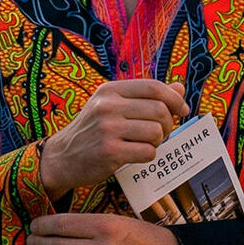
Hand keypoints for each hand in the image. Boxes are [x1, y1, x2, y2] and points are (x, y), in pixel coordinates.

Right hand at [38, 81, 188, 198]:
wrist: (62, 157)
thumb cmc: (92, 131)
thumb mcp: (113, 106)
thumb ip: (145, 96)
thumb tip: (179, 88)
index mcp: (110, 91)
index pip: (153, 87)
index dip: (174, 98)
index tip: (182, 110)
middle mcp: (108, 106)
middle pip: (159, 110)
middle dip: (167, 124)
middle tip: (159, 133)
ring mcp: (107, 129)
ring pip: (156, 132)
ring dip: (158, 141)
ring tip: (144, 144)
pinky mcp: (109, 152)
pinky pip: (148, 152)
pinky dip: (148, 155)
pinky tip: (135, 155)